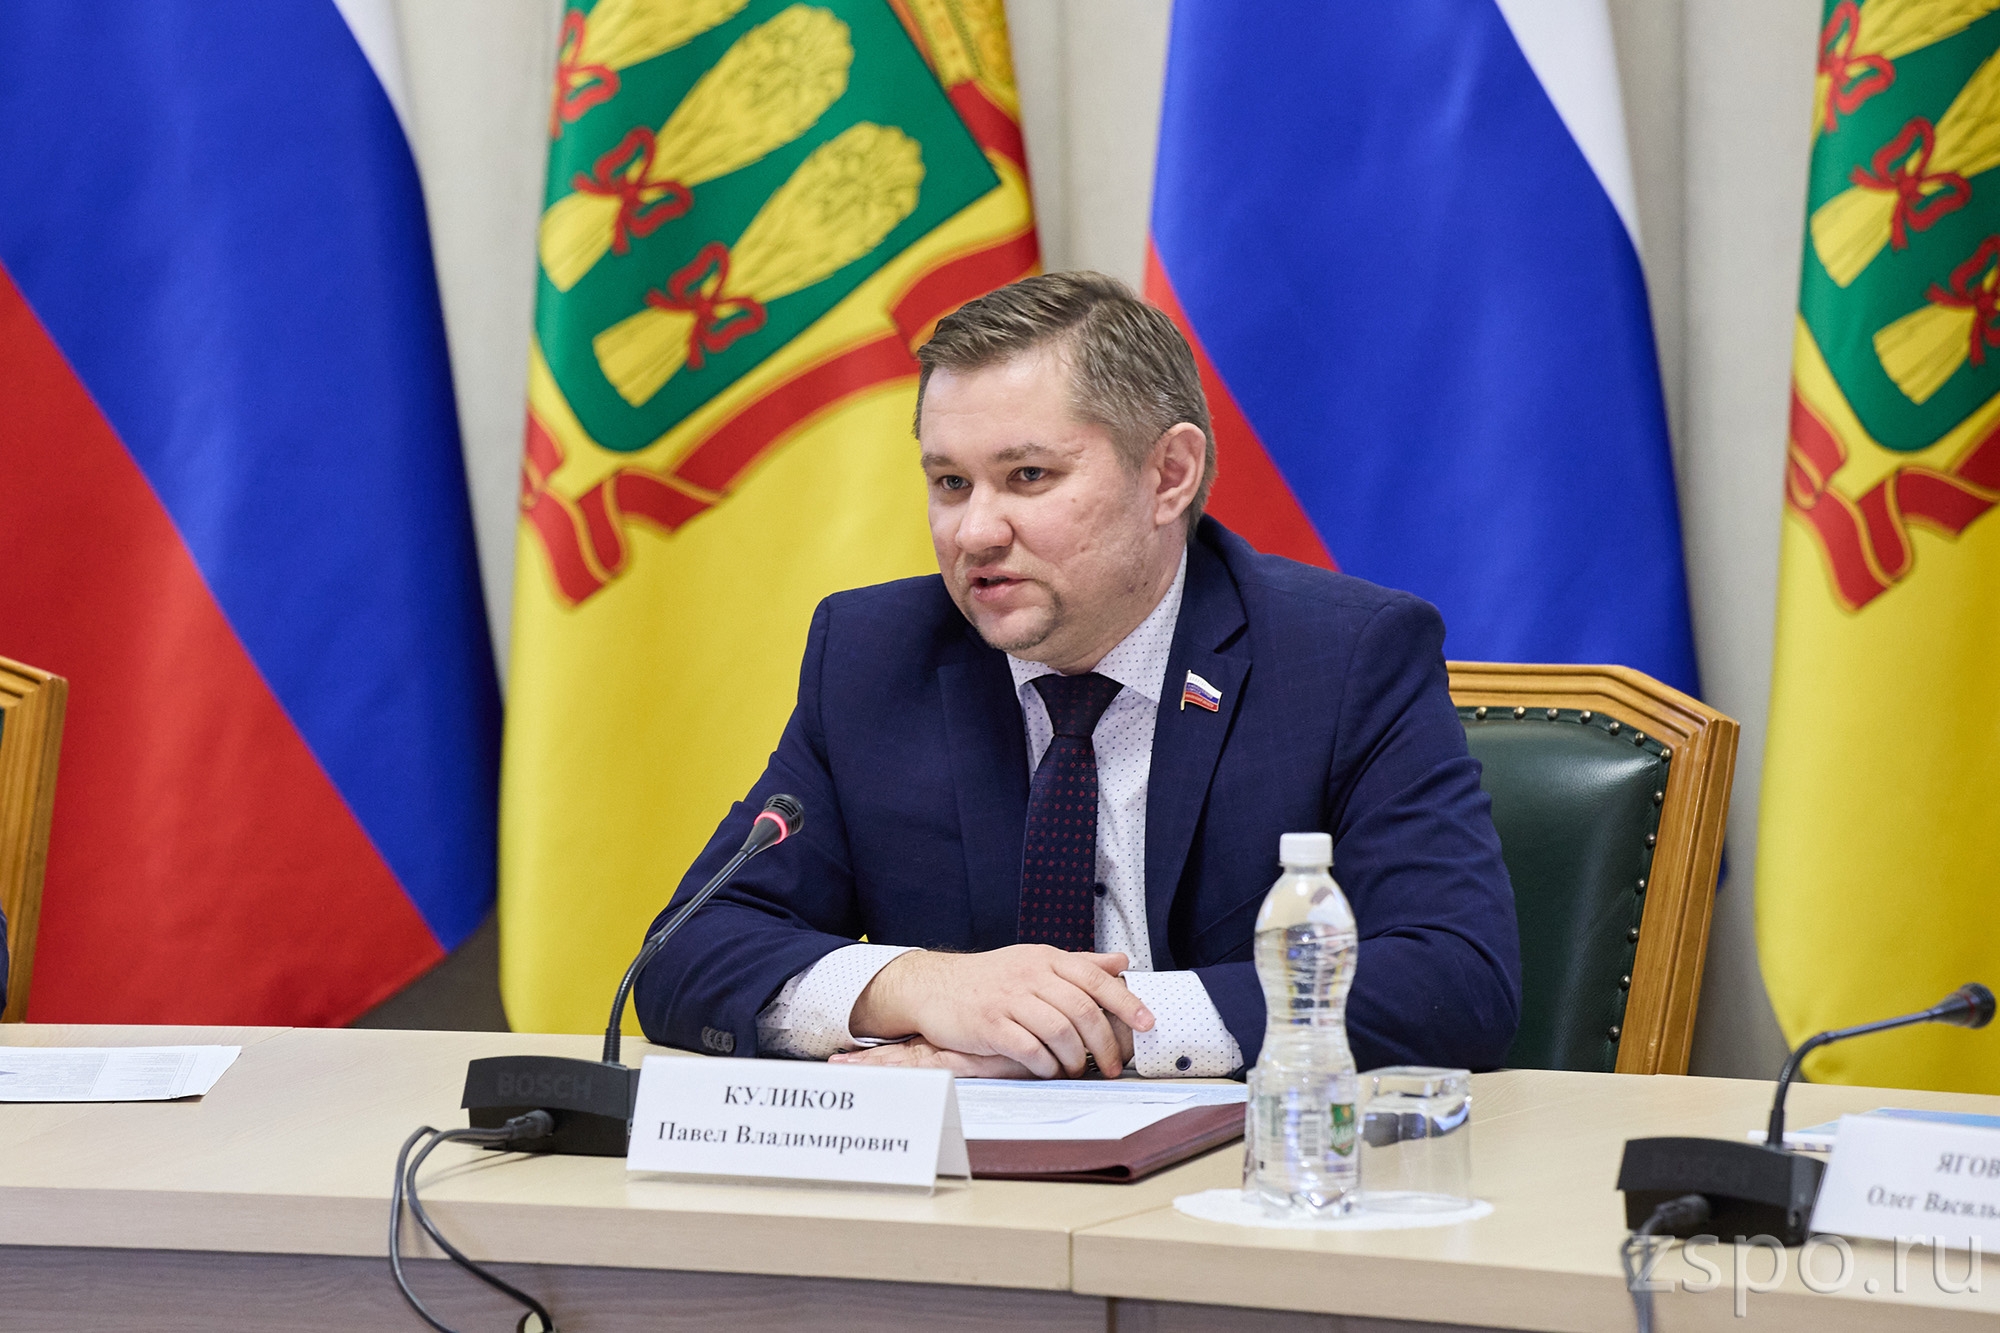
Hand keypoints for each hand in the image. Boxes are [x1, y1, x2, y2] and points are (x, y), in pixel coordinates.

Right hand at [847, 946, 1153, 1078]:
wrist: (934, 986)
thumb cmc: (989, 978)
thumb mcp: (1034, 961)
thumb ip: (1079, 964)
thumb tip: (1121, 963)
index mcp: (1045, 958)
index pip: (1094, 978)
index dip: (1125, 1001)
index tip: (1146, 1023)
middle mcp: (1029, 975)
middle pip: (1081, 1009)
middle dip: (1104, 1042)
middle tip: (1112, 1064)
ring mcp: (1008, 999)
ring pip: (1058, 1030)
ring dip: (1075, 1057)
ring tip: (1077, 1069)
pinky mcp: (989, 1025)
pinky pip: (1028, 1049)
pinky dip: (1045, 1065)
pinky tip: (1048, 1070)